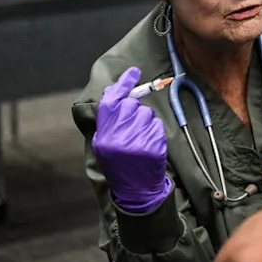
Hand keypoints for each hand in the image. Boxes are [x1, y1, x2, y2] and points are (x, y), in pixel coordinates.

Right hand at [93, 66, 171, 212]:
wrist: (135, 190)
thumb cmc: (118, 165)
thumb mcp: (104, 145)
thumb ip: (108, 121)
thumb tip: (116, 92)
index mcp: (104, 135)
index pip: (111, 101)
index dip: (122, 84)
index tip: (133, 71)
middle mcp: (119, 135)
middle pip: (131, 104)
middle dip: (133, 110)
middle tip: (132, 126)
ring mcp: (138, 139)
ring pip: (146, 113)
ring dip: (145, 121)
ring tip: (140, 139)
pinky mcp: (155, 144)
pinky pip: (157, 124)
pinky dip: (155, 130)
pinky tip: (149, 143)